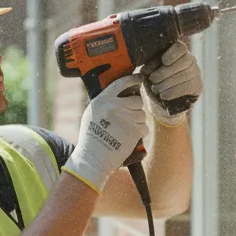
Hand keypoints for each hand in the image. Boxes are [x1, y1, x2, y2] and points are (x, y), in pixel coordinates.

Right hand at [63, 74, 146, 192]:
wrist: (93, 157)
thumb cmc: (90, 137)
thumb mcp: (91, 113)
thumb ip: (104, 102)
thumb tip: (119, 94)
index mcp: (103, 99)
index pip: (121, 83)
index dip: (133, 79)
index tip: (140, 78)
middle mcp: (115, 106)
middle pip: (137, 100)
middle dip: (135, 107)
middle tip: (128, 116)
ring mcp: (126, 118)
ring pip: (142, 114)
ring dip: (137, 121)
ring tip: (126, 129)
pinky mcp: (134, 130)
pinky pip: (144, 127)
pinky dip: (139, 132)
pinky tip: (129, 137)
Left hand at [142, 40, 202, 126]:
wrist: (162, 98)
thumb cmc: (154, 80)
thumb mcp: (149, 71)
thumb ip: (149, 66)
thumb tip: (145, 70)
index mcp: (177, 51)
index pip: (180, 47)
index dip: (172, 54)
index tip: (163, 61)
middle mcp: (190, 59)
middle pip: (184, 61)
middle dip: (165, 72)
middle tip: (153, 79)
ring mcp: (195, 72)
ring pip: (184, 75)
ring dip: (167, 83)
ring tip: (155, 88)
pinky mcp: (197, 85)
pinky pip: (187, 87)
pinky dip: (173, 92)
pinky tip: (163, 95)